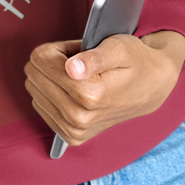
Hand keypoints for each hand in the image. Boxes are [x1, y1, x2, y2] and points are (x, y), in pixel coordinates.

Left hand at [24, 30, 184, 147]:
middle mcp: (79, 117)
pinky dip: (54, 94)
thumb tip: (71, 68)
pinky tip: (76, 91)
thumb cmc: (135, 62)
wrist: (151, 88)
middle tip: (80, 64)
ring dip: (53, 78)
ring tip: (80, 77)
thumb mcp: (119, 48)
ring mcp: (74, 130)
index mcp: (88, 94)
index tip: (79, 51)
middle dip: (53, 62)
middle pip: (33, 74)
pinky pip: (40, 106)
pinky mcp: (71, 137)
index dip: (59, 48)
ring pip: (34, 90)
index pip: (41, 58)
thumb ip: (94, 57)